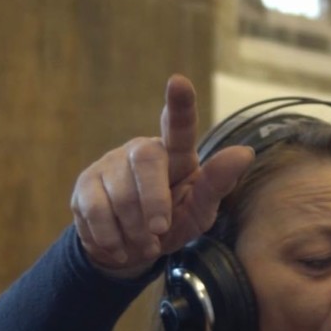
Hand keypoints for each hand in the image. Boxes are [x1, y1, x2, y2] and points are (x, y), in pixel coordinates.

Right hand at [70, 74, 254, 277]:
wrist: (129, 248)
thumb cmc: (172, 222)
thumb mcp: (199, 212)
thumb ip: (217, 184)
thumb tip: (245, 152)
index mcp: (176, 154)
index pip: (179, 125)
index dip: (179, 105)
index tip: (179, 82)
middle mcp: (141, 150)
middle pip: (146, 161)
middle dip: (153, 201)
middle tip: (159, 230)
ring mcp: (109, 163)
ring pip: (119, 194)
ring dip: (134, 231)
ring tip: (144, 244)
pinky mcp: (85, 183)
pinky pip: (95, 211)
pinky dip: (111, 238)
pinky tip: (119, 246)